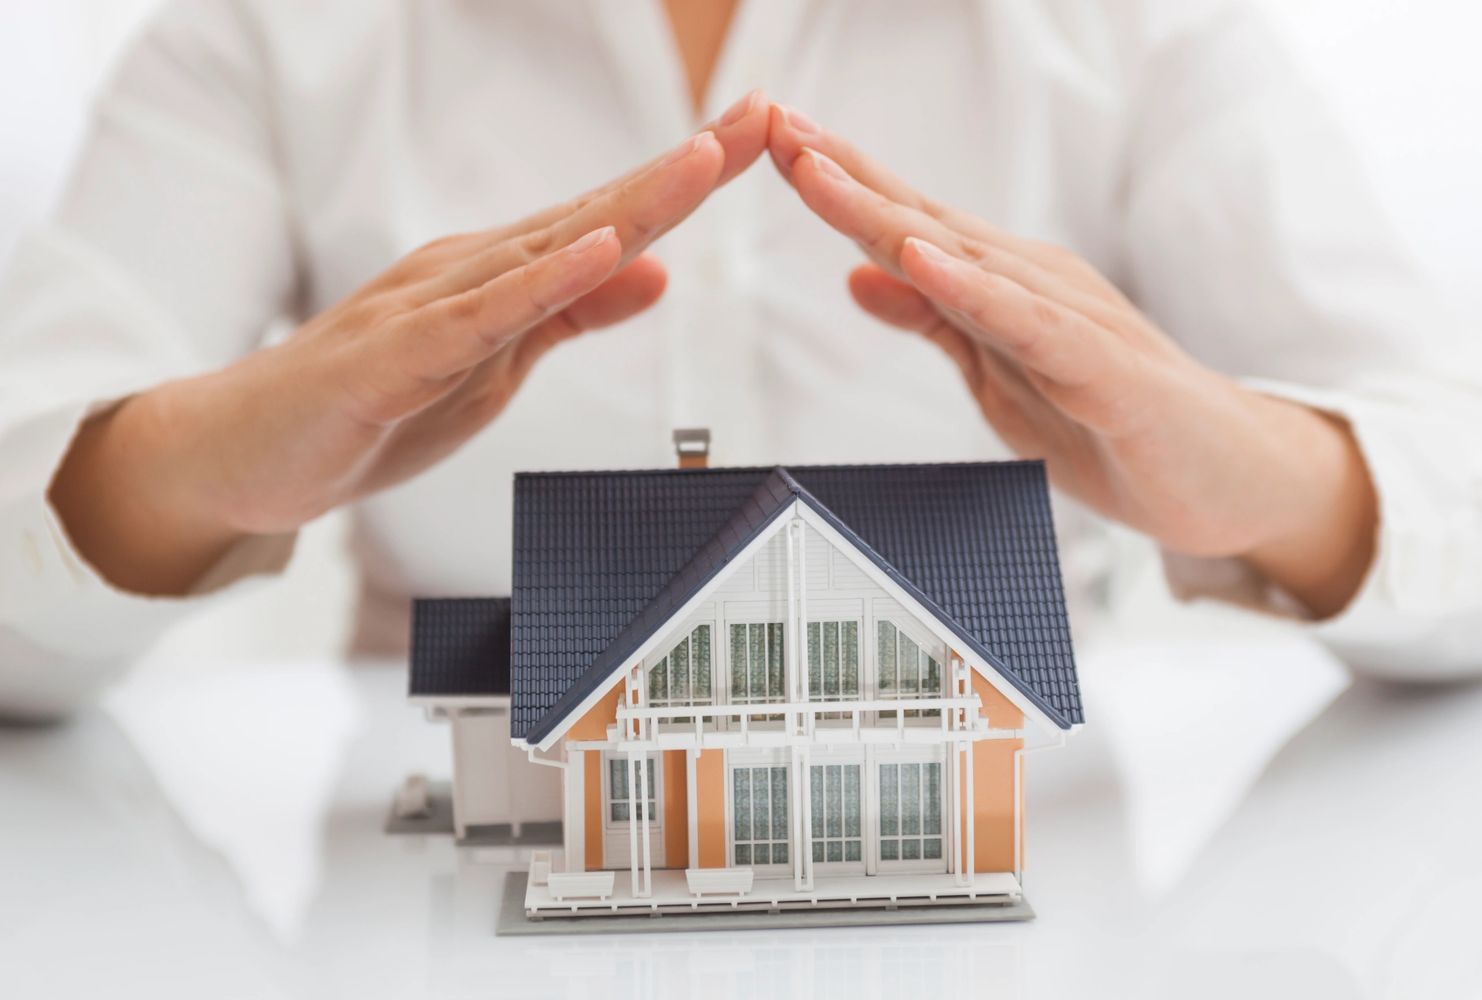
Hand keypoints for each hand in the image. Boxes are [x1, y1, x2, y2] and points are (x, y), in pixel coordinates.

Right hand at [49, 93, 770, 594]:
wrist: (251, 453)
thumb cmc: (376, 406)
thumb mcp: (499, 367)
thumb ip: (571, 317)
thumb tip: (658, 273)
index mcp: (505, 275)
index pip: (614, 218)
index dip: (690, 178)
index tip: (762, 133)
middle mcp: (474, 269)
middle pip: (598, 210)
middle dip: (686, 164)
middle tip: (767, 112)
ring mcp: (432, 304)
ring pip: (550, 246)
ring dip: (633, 201)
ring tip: (706, 157)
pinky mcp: (396, 355)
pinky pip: (481, 314)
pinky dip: (543, 280)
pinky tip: (599, 248)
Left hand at [767, 105, 1376, 616]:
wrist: (1222, 479)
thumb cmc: (1108, 422)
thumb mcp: (995, 375)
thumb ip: (933, 321)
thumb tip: (856, 275)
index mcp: (997, 283)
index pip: (902, 222)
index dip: (834, 181)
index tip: (767, 139)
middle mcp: (1030, 280)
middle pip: (919, 218)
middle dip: (840, 171)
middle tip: (771, 121)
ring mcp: (1068, 317)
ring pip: (962, 255)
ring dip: (884, 211)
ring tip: (817, 172)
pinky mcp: (1102, 367)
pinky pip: (1028, 323)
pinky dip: (973, 290)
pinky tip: (922, 258)